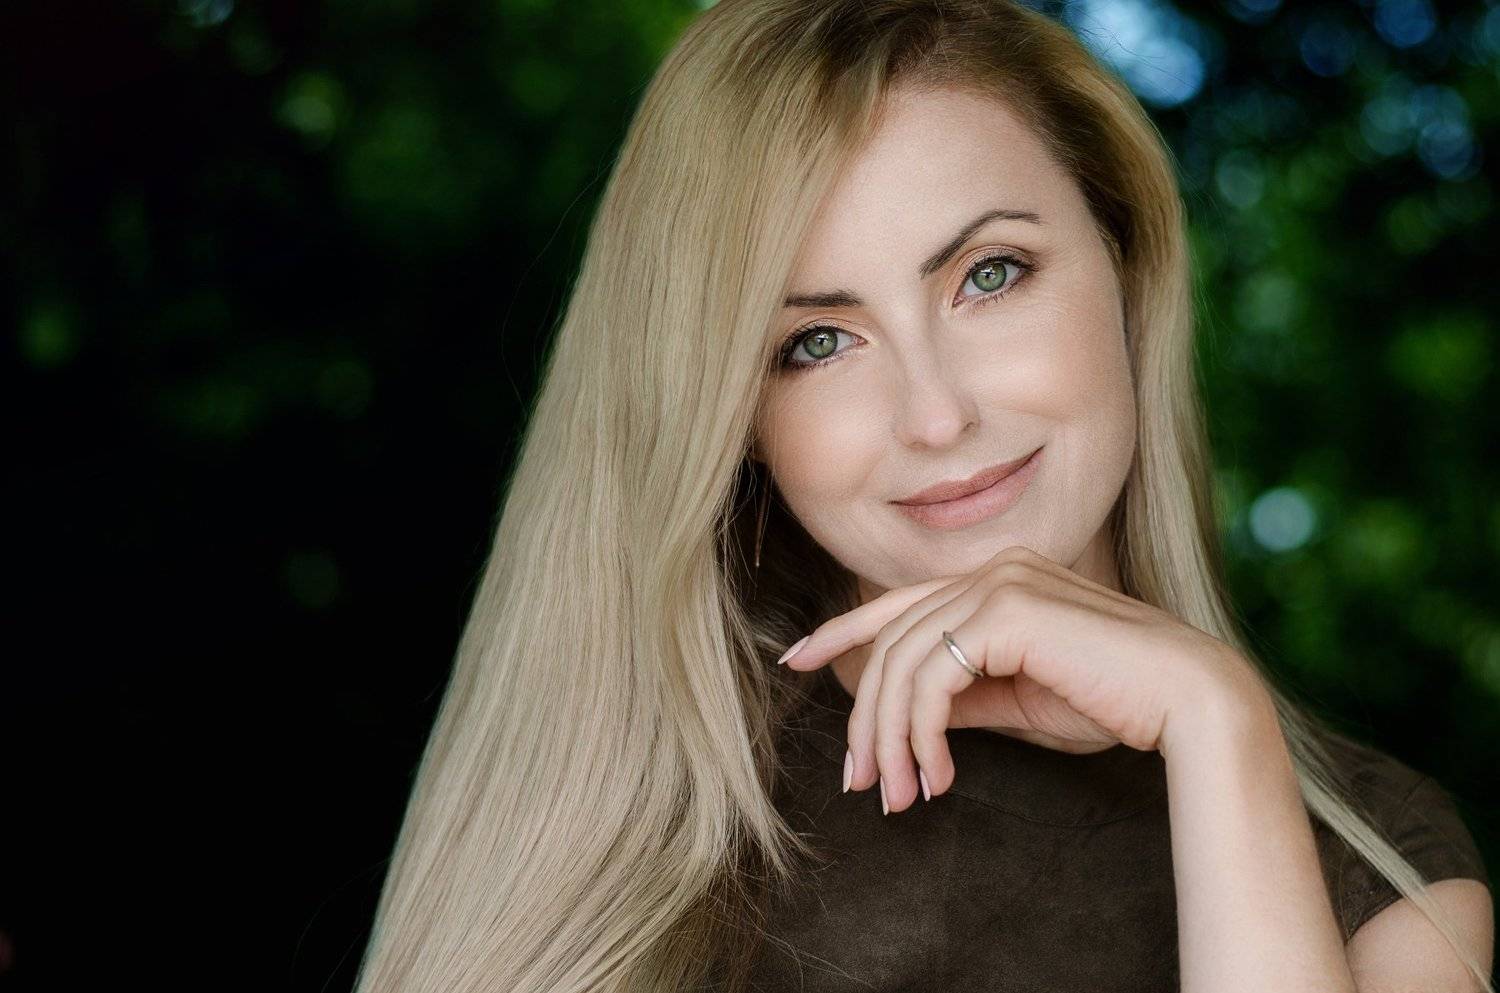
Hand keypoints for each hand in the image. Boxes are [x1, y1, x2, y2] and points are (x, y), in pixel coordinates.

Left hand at [780, 545, 1269, 811]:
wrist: (1188, 701)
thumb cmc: (1113, 702)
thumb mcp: (1019, 700)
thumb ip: (963, 694)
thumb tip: (910, 717)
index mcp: (998, 579)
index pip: (900, 604)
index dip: (842, 631)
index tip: (798, 659)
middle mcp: (994, 568)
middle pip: (893, 642)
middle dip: (868, 718)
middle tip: (861, 781)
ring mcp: (1000, 581)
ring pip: (904, 663)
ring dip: (892, 739)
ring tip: (899, 795)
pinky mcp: (1008, 610)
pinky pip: (932, 678)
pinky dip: (922, 733)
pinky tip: (937, 776)